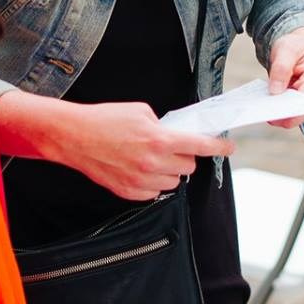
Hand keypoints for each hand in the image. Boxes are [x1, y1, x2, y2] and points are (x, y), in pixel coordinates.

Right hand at [50, 101, 233, 200]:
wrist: (74, 137)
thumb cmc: (105, 120)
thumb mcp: (140, 112)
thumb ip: (164, 126)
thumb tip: (176, 135)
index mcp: (159, 140)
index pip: (200, 146)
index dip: (219, 147)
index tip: (228, 147)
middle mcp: (153, 163)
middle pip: (189, 166)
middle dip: (184, 156)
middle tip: (170, 146)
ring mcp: (141, 181)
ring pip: (174, 181)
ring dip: (169, 170)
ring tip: (150, 158)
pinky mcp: (130, 192)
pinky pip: (155, 191)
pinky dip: (153, 182)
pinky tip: (139, 169)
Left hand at [267, 27, 303, 127]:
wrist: (299, 48)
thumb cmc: (296, 47)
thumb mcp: (286, 49)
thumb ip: (281, 68)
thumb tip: (275, 91)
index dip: (292, 108)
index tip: (274, 112)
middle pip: (301, 113)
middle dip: (282, 113)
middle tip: (261, 111)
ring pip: (293, 118)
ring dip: (278, 114)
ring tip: (261, 108)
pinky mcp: (301, 106)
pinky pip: (288, 115)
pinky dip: (277, 112)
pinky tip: (265, 107)